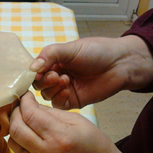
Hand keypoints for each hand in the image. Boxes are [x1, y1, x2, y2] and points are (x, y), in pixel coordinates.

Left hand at [8, 91, 144, 152]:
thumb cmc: (94, 143)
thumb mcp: (77, 120)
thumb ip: (50, 112)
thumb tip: (30, 105)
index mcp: (60, 136)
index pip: (31, 115)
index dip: (24, 102)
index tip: (26, 95)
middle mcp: (47, 152)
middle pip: (16, 129)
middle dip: (15, 113)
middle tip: (21, 105)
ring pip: (12, 142)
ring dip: (14, 127)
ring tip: (22, 119)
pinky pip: (19, 152)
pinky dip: (19, 139)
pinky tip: (27, 132)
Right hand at [30, 35, 152, 108]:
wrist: (120, 63)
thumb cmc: (97, 51)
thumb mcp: (70, 48)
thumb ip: (50, 55)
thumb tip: (31, 68)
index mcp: (55, 62)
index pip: (36, 71)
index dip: (35, 73)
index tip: (38, 71)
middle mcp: (57, 76)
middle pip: (39, 85)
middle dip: (44, 81)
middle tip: (55, 76)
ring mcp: (65, 90)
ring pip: (47, 95)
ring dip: (52, 89)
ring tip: (66, 80)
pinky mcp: (73, 101)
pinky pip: (58, 104)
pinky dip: (58, 98)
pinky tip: (67, 91)